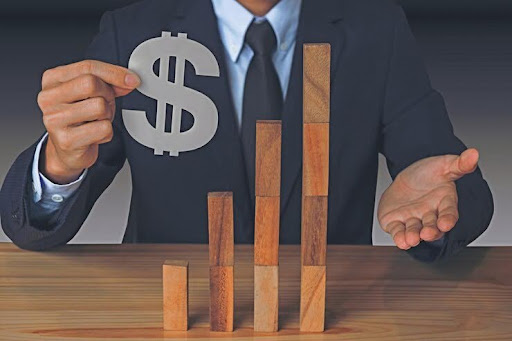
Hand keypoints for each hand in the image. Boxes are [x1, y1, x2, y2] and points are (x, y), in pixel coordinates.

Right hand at [37, 60, 139, 183]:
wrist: (68, 151)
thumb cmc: (81, 118)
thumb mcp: (93, 93)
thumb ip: (109, 81)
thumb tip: (129, 80)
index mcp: (52, 79)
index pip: (87, 67)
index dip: (114, 73)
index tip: (132, 80)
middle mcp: (48, 98)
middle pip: (91, 83)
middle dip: (107, 95)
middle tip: (105, 106)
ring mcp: (54, 120)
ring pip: (99, 106)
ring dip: (107, 116)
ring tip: (97, 121)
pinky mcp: (66, 140)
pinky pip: (103, 129)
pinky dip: (107, 133)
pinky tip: (95, 135)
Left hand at [377, 149, 478, 249]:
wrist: (406, 178)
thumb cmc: (428, 173)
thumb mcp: (443, 165)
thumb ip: (459, 164)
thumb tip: (474, 154)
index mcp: (444, 203)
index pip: (449, 213)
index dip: (448, 219)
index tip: (446, 224)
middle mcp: (430, 215)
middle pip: (432, 226)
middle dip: (431, 231)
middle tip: (427, 233)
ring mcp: (413, 220)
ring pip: (414, 231)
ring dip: (413, 236)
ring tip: (412, 239)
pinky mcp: (397, 223)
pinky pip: (398, 231)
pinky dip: (399, 237)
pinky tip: (400, 241)